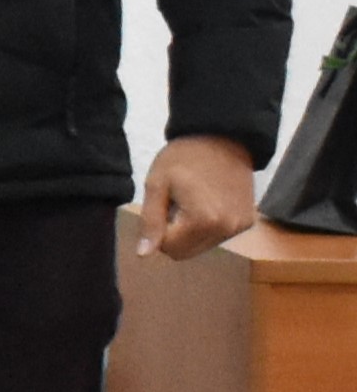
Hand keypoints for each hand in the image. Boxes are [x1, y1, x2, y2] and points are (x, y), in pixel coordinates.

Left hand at [141, 134, 260, 259]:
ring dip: (191, 232)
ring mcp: (240, 226)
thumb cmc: (184, 157)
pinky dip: (207, 226)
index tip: (162, 208)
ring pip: (202, 246)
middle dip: (174, 235)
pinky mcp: (248, 221)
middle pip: (187, 252)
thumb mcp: (157, 185)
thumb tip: (144, 254)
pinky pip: (218, 236)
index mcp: (204, 220)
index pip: (170, 249)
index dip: (158, 232)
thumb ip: (151, 221)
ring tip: (192, 202)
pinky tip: (207, 202)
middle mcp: (227, 228)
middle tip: (175, 205)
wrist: (223, 136)